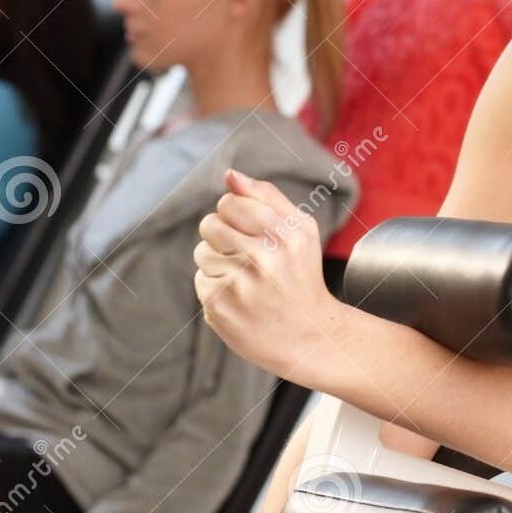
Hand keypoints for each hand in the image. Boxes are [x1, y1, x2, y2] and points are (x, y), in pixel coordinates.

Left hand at [194, 169, 347, 383]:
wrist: (310, 337)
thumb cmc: (302, 276)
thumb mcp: (301, 232)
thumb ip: (267, 198)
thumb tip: (229, 175)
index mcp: (286, 236)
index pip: (229, 203)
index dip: (234, 214)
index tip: (250, 231)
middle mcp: (265, 260)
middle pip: (210, 225)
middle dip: (222, 236)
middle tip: (246, 256)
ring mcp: (240, 286)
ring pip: (202, 254)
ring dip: (219, 263)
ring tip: (246, 281)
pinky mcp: (221, 308)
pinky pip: (201, 281)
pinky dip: (217, 288)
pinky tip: (240, 300)